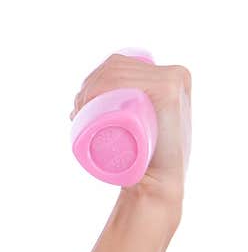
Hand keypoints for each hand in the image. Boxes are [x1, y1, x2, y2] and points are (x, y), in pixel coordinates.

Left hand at [69, 53, 191, 207]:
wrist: (158, 185)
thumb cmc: (146, 157)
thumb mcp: (144, 127)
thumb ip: (136, 113)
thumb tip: (106, 101)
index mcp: (170, 75)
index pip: (122, 66)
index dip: (93, 80)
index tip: (78, 107)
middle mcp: (176, 74)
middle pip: (118, 68)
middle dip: (87, 86)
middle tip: (75, 114)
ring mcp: (174, 82)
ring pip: (118, 74)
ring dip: (89, 87)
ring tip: (78, 112)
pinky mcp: (169, 94)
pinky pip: (128, 81)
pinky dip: (103, 84)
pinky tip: (90, 99)